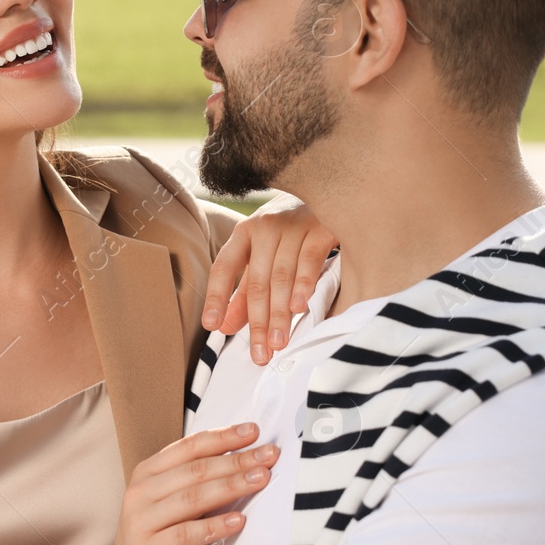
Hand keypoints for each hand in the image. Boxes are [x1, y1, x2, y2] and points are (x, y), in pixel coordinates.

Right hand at [103, 423, 279, 544]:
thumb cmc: (158, 539)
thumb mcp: (172, 504)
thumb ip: (197, 482)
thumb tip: (246, 458)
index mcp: (147, 473)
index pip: (189, 447)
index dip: (223, 437)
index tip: (255, 431)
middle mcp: (139, 493)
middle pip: (195, 470)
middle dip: (236, 460)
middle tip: (269, 456)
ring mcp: (140, 522)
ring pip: (192, 498)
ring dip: (231, 486)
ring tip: (261, 479)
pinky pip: (185, 535)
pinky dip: (214, 526)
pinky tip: (239, 521)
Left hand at [204, 196, 337, 364]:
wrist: (331, 191)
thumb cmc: (291, 233)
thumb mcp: (264, 256)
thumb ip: (245, 291)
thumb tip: (223, 327)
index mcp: (244, 233)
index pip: (223, 267)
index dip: (218, 298)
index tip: (213, 327)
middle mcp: (264, 226)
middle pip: (256, 281)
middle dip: (258, 321)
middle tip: (260, 354)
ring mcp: (293, 225)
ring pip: (281, 275)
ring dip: (280, 313)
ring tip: (278, 342)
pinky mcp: (321, 227)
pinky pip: (309, 259)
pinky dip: (304, 284)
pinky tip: (299, 307)